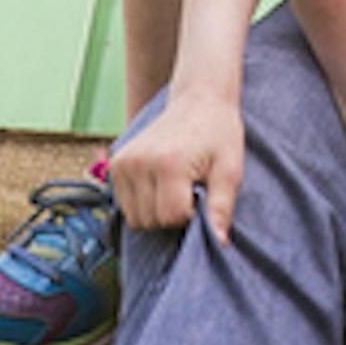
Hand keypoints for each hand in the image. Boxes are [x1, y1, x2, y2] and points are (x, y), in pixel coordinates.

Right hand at [110, 88, 245, 239]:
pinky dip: (142, 204)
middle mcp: (138, 162)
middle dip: (173, 216)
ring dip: (156, 212)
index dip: (192, 215)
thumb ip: (221, 207)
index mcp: (168, 163)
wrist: (199, 100)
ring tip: (175, 188)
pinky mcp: (116, 163)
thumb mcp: (230, 170)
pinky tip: (160, 185)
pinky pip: (125, 205)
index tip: (202, 194)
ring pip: (135, 218)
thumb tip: (219, 244)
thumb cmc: (219, 135)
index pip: (172, 217)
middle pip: (151, 220)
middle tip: (190, 190)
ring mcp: (123, 163)